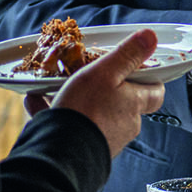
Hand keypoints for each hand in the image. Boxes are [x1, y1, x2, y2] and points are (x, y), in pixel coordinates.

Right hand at [50, 28, 166, 157]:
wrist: (60, 155)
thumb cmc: (85, 111)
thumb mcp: (105, 72)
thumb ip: (127, 54)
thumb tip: (151, 37)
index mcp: (135, 104)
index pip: (155, 91)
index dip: (149, 78)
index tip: (137, 68)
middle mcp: (125, 125)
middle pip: (123, 102)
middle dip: (106, 88)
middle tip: (89, 75)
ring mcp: (105, 140)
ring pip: (94, 114)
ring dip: (77, 100)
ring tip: (55, 87)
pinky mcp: (84, 151)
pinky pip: (72, 128)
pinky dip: (56, 115)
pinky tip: (37, 102)